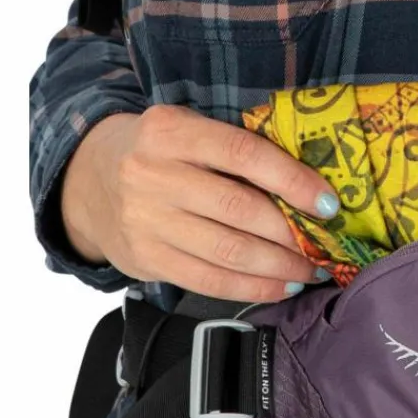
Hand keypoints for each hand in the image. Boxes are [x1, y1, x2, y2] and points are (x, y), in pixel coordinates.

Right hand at [60, 105, 339, 302]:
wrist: (88, 180)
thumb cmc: (161, 151)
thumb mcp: (189, 129)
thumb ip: (236, 148)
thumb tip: (310, 185)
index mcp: (171, 131)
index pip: (243, 154)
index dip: (292, 180)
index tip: (329, 204)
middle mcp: (152, 174)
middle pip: (238, 209)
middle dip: (292, 234)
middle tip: (327, 246)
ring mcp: (145, 220)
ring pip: (227, 251)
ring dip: (279, 267)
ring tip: (311, 270)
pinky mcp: (144, 259)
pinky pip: (207, 281)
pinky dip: (252, 288)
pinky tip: (281, 287)